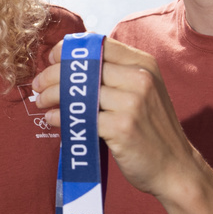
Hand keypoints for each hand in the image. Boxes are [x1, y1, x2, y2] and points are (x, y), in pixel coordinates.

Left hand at [32, 37, 196, 199]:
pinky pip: (80, 117)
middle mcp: (140, 79)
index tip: (52, 60)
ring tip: (41, 102)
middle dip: (53, 74)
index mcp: (144, 64)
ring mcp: (132, 103)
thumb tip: (72, 64)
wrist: (175, 168)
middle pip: (84, 67)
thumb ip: (116, 75)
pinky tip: (52, 119)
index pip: (99, 45)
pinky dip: (60, 117)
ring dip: (52, 96)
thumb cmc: (152, 130)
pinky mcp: (122, 127)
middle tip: (38, 85)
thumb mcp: (144, 92)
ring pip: (79, 91)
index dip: (69, 50)